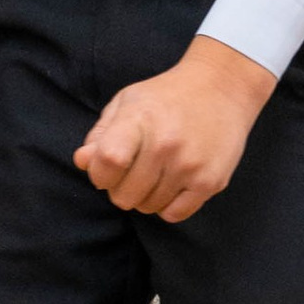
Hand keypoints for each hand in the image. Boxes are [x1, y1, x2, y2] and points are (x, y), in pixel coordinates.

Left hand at [73, 35, 275, 224]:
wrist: (221, 88)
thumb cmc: (166, 96)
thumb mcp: (127, 102)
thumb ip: (100, 134)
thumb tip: (82, 162)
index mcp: (139, 120)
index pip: (108, 162)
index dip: (99, 174)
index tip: (105, 169)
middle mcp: (165, 144)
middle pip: (124, 195)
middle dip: (121, 188)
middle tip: (133, 170)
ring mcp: (189, 165)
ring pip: (148, 207)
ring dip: (145, 196)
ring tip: (156, 172)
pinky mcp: (210, 182)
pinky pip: (174, 215)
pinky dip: (167, 206)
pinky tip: (172, 184)